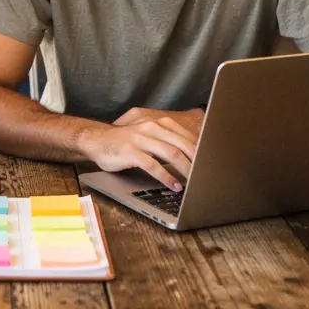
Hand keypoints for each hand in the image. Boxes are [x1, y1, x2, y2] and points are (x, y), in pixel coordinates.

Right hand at [80, 109, 199, 190]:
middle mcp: (152, 127)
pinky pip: (153, 165)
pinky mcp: (131, 152)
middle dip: (197, 161)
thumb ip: (166, 140)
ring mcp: (141, 139)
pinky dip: (166, 177)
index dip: (201, 150)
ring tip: (194, 182)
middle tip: (207, 175)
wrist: (97, 140)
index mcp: (159, 123)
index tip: (211, 163)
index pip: (186, 136)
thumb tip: (192, 154)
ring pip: (171, 153)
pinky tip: (174, 185)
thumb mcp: (148, 136)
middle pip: (182, 144)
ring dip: (185, 169)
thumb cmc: (125, 141)